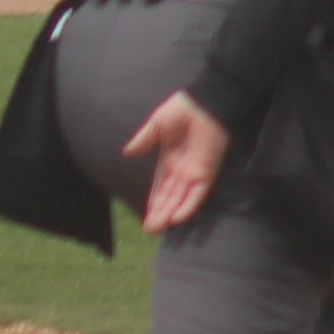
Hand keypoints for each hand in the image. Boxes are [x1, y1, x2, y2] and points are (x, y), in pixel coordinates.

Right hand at [123, 90, 233, 231]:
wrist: (204, 103)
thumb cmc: (182, 110)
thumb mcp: (157, 126)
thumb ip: (144, 141)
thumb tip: (127, 152)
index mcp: (170, 161)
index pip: (160, 187)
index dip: (154, 202)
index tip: (147, 218)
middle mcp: (182, 170)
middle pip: (170, 197)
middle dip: (159, 213)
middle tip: (149, 230)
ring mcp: (195, 172)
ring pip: (181, 199)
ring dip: (170, 213)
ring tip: (158, 228)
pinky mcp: (207, 171)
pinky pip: (198, 192)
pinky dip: (189, 205)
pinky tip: (178, 217)